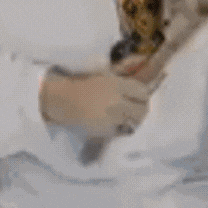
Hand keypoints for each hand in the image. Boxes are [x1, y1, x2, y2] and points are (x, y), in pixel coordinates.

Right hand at [41, 58, 163, 137]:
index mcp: (117, 84)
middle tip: (136, 111)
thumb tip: (141, 85)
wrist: (64, 101)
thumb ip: (122, 82)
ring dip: (133, 120)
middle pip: (142, 108)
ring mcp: (113, 116)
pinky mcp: (107, 129)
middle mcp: (118, 100)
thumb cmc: (83, 86)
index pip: (143, 92)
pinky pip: (123, 130)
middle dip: (141, 110)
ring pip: (135, 121)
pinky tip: (114, 124)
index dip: (143, 97)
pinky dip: (121, 128)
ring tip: (126, 119)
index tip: (139, 99)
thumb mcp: (105, 77)